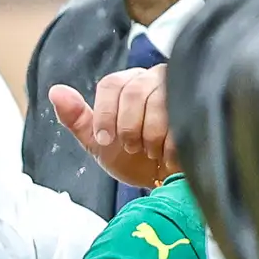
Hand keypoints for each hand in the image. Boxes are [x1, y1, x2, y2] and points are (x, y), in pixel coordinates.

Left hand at [48, 65, 174, 191]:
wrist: (167, 180)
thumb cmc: (133, 159)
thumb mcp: (99, 143)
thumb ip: (78, 118)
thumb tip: (55, 90)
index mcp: (129, 83)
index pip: (112, 84)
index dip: (105, 114)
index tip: (105, 140)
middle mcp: (155, 78)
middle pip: (135, 90)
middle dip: (129, 127)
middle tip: (132, 147)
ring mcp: (182, 87)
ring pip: (160, 100)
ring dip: (151, 135)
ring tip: (152, 151)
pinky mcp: (203, 103)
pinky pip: (184, 115)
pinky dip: (171, 142)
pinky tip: (170, 153)